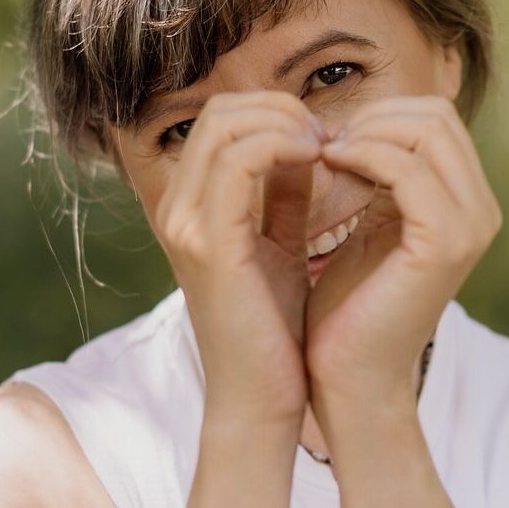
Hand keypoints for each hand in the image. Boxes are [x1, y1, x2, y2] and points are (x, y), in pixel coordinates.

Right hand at [149, 91, 324, 426]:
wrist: (260, 398)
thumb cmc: (274, 330)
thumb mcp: (280, 247)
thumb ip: (283, 195)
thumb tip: (307, 145)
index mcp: (191, 207)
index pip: (221, 120)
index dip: (276, 113)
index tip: (325, 140)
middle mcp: (177, 209)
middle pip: (219, 112)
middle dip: (282, 110)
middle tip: (331, 139)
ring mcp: (186, 223)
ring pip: (226, 125)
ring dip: (287, 124)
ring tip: (329, 150)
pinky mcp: (208, 243)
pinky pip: (241, 160)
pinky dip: (285, 147)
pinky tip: (320, 164)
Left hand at [305, 95, 502, 411]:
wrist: (349, 377)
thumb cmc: (348, 308)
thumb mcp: (366, 225)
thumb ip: (376, 175)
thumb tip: (354, 120)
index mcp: (466, 203)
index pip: (435, 117)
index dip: (377, 116)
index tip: (328, 144)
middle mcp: (480, 210)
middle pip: (436, 114)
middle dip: (372, 118)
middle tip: (323, 146)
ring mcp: (470, 226)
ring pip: (427, 130)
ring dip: (365, 133)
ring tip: (324, 158)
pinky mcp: (444, 244)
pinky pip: (408, 169)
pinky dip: (364, 155)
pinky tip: (331, 168)